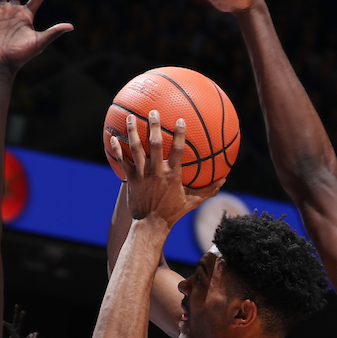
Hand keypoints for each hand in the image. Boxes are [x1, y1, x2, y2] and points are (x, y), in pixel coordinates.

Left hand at [109, 111, 221, 226]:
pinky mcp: (130, 180)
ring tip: (130, 117)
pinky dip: (117, 149)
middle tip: (153, 111)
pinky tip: (112, 138)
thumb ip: (208, 190)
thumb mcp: (192, 202)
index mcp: (173, 175)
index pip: (178, 150)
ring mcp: (142, 175)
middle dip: (154, 126)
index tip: (180, 120)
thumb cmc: (172, 213)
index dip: (179, 134)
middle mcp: (157, 172)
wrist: (151, 225)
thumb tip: (224, 180)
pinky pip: (123, 161)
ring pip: (136, 149)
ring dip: (132, 131)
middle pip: (155, 144)